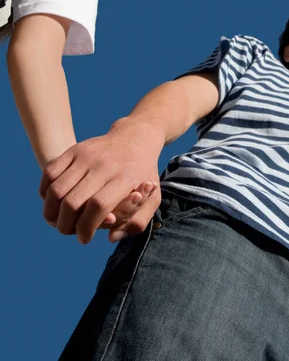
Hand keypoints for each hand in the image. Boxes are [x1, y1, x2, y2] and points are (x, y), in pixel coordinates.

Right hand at [39, 119, 163, 243]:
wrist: (136, 138)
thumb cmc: (144, 173)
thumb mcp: (154, 198)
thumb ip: (138, 222)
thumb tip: (111, 238)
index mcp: (125, 178)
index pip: (98, 206)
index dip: (86, 228)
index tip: (85, 238)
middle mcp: (104, 165)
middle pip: (73, 201)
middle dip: (66, 225)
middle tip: (70, 231)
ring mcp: (87, 155)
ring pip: (57, 189)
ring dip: (52, 212)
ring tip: (59, 220)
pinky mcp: (74, 149)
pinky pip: (50, 173)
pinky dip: (45, 192)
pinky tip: (54, 203)